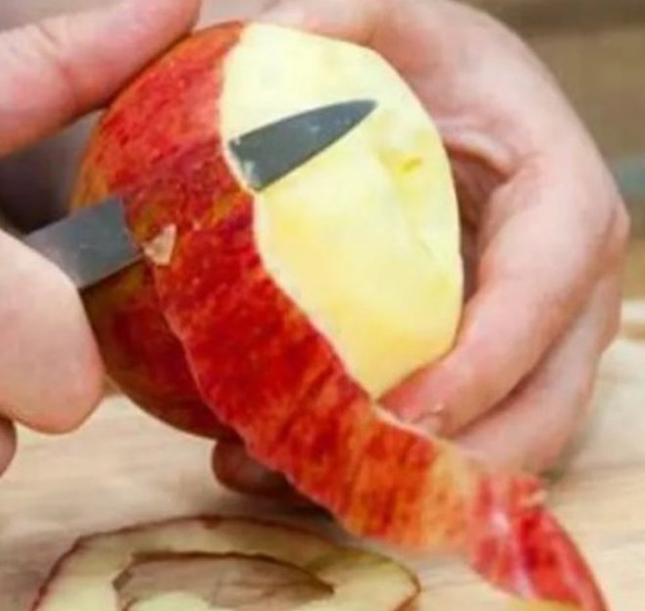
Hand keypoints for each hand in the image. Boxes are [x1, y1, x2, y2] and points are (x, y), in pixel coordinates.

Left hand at [211, 0, 628, 498]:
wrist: (411, 94)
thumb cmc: (408, 56)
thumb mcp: (378, 16)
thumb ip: (326, 19)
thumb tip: (261, 45)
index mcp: (555, 188)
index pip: (551, 281)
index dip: (492, 355)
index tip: (409, 409)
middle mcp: (556, 278)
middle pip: (544, 395)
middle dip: (452, 455)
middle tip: (336, 477)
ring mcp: (519, 332)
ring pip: (495, 438)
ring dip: (402, 481)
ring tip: (275, 476)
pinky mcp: (470, 363)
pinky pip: (443, 434)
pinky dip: (371, 465)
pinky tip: (271, 466)